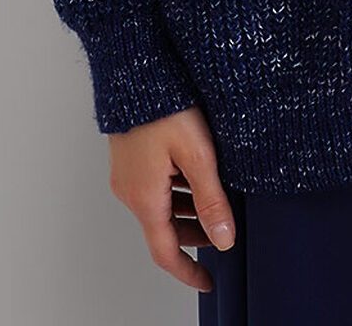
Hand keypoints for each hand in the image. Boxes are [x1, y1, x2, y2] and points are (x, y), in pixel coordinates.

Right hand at [107, 105, 236, 294]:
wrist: (135, 70)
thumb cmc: (164, 106)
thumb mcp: (197, 155)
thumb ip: (211, 199)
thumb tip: (224, 238)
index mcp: (145, 198)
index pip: (166, 252)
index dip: (188, 271)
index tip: (207, 281)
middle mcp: (130, 191)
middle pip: (163, 229)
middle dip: (194, 235)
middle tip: (223, 231)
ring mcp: (127, 174)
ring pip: (160, 205)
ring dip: (186, 210)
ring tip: (217, 199)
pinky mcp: (129, 156)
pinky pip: (154, 185)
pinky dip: (176, 190)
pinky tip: (196, 172)